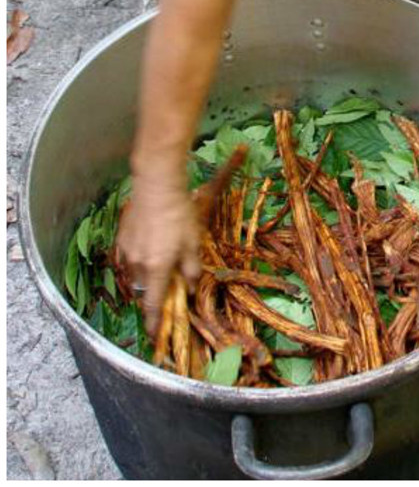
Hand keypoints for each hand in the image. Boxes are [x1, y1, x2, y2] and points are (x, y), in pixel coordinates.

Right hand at [117, 169, 200, 337]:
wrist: (156, 187)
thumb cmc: (179, 215)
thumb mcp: (193, 244)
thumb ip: (192, 270)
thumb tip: (191, 290)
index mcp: (156, 268)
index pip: (153, 304)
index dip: (154, 322)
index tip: (154, 335)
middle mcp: (137, 264)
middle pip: (144, 290)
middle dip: (153, 294)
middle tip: (167, 288)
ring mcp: (126, 251)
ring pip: (135, 275)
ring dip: (146, 277)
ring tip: (160, 263)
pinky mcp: (121, 240)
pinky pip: (128, 260)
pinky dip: (138, 263)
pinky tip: (149, 249)